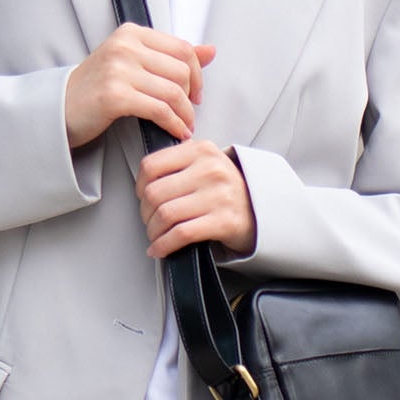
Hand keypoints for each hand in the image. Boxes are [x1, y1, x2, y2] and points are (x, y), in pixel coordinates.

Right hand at [65, 25, 215, 147]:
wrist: (61, 109)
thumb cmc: (97, 88)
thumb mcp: (134, 63)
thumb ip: (171, 56)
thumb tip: (210, 50)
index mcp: (131, 33)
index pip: (182, 48)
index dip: (197, 74)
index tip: (196, 92)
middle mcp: (124, 46)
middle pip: (181, 70)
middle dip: (190, 97)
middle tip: (188, 113)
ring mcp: (118, 69)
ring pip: (173, 91)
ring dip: (185, 114)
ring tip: (184, 125)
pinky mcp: (114, 95)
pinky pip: (159, 110)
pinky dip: (173, 124)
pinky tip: (176, 132)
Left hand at [136, 139, 255, 259]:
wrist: (260, 209)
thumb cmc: (225, 188)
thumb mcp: (206, 162)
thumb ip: (178, 161)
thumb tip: (144, 179)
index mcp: (202, 150)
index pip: (152, 165)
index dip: (139, 185)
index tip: (141, 196)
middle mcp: (211, 170)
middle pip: (155, 193)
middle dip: (145, 212)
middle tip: (149, 220)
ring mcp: (219, 196)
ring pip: (165, 215)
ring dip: (153, 231)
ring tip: (155, 235)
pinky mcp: (224, 221)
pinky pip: (181, 234)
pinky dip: (164, 245)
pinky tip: (160, 249)